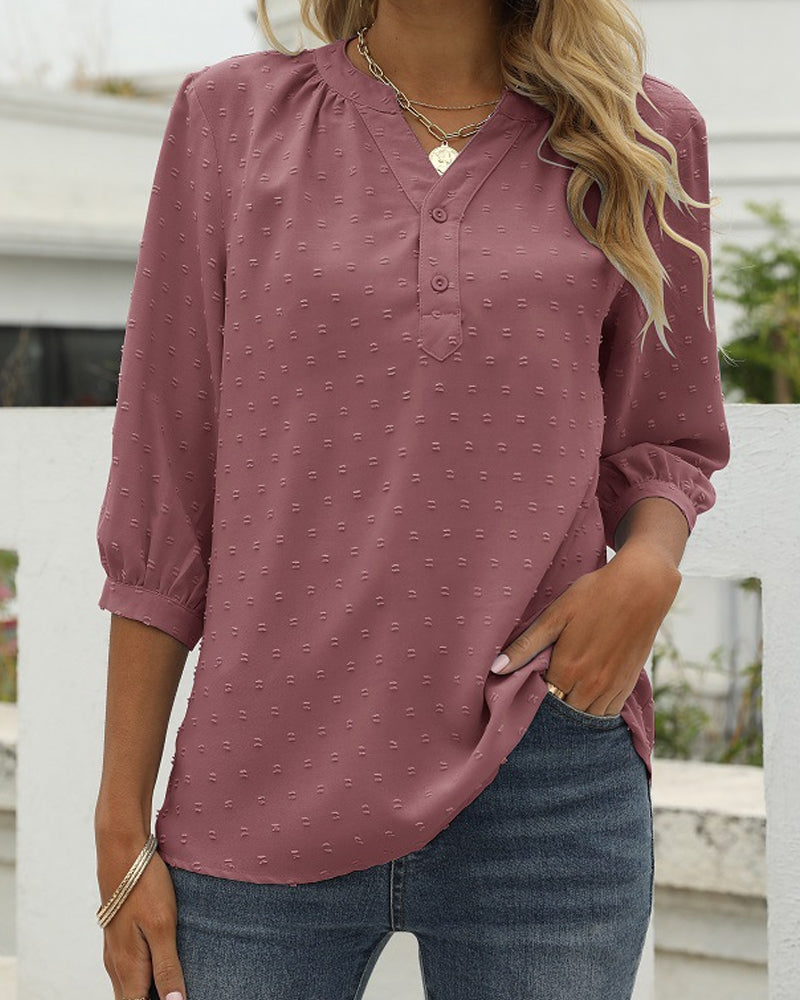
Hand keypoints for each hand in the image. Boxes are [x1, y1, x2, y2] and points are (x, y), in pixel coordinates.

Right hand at [96, 829, 185, 999]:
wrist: (122, 852)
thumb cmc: (144, 886)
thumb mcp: (163, 927)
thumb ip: (167, 968)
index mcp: (127, 968)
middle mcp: (116, 965)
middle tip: (178, 992)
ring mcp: (115, 951)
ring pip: (129, 988)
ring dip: (148, 992)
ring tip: (174, 986)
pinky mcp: (119, 937)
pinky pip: (129, 971)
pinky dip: (144, 979)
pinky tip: (162, 969)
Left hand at [490, 542, 681, 715]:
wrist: (642, 588)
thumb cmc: (594, 596)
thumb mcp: (555, 616)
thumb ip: (526, 646)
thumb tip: (496, 669)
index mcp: (567, 670)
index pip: (542, 700)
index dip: (533, 693)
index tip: (528, 683)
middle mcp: (590, 686)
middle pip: (564, 712)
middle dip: (553, 705)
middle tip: (546, 686)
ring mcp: (612, 688)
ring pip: (586, 717)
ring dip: (574, 709)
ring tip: (566, 690)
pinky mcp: (628, 684)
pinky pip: (608, 712)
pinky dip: (595, 709)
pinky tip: (587, 692)